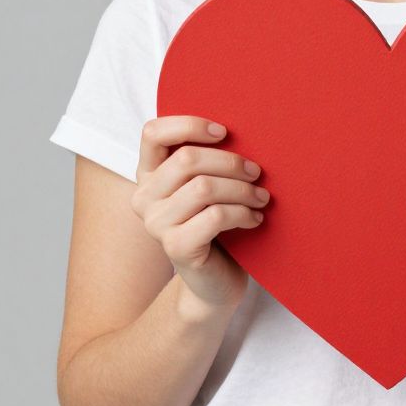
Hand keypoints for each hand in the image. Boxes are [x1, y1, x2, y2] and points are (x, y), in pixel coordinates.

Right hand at [130, 116, 269, 312]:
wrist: (215, 281)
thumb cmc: (216, 224)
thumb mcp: (208, 184)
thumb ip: (209, 158)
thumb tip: (245, 126)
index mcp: (149, 173)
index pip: (153, 133)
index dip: (189, 125)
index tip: (225, 132)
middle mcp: (144, 197)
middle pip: (187, 159)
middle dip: (231, 162)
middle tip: (257, 172)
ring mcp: (156, 224)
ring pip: (204, 187)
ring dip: (242, 189)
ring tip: (261, 197)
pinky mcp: (175, 248)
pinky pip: (215, 217)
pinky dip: (243, 213)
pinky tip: (255, 219)